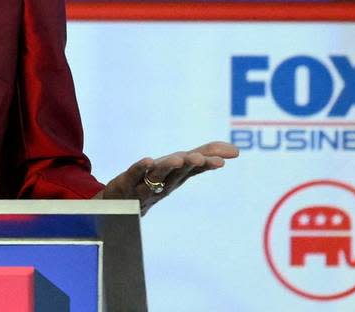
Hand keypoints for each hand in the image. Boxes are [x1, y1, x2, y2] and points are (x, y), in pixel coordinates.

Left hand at [92, 141, 237, 215]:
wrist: (121, 205)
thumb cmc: (154, 183)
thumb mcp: (178, 168)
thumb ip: (202, 156)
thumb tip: (234, 149)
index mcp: (177, 178)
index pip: (195, 168)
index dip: (209, 162)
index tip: (227, 158)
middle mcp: (164, 183)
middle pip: (179, 172)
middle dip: (190, 165)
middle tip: (200, 159)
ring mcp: (145, 184)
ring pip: (159, 175)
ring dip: (168, 167)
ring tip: (178, 159)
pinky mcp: (126, 182)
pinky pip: (134, 174)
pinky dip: (140, 167)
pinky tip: (148, 160)